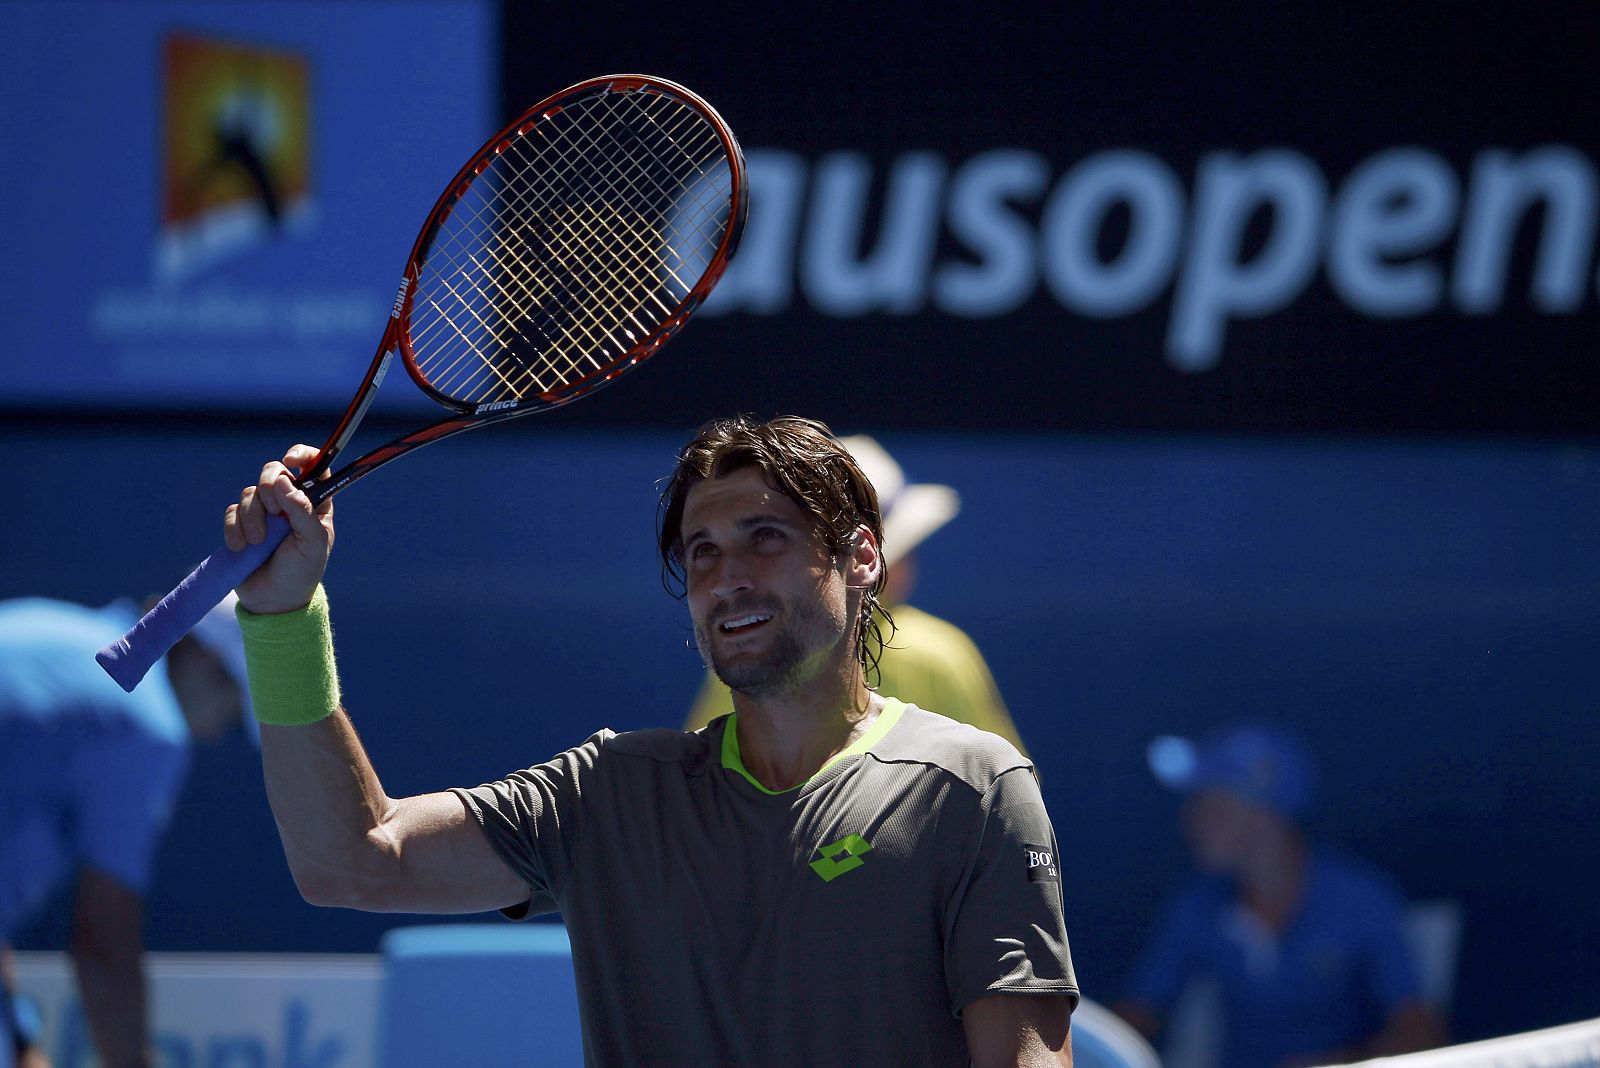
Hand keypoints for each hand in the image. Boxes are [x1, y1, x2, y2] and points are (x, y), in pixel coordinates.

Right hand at [224, 443, 334, 613]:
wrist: (274, 601)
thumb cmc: (301, 572)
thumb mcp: (311, 543)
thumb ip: (302, 511)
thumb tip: (284, 480)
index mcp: (314, 503)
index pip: (313, 466)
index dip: (302, 456)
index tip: (291, 460)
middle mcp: (289, 503)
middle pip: (273, 472)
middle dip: (269, 489)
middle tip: (273, 514)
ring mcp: (264, 513)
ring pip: (250, 492)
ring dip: (252, 518)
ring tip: (259, 543)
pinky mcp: (241, 525)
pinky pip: (231, 512)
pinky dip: (234, 529)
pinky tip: (243, 548)